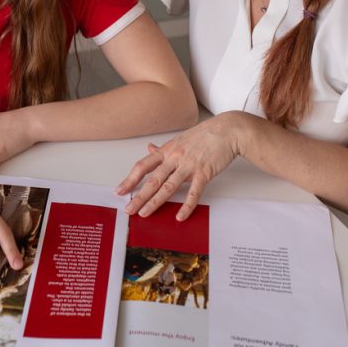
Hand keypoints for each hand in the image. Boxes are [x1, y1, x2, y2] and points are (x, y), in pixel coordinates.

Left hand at [116, 113, 245, 220]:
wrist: (228, 130)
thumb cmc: (204, 135)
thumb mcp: (180, 140)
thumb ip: (164, 148)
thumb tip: (149, 148)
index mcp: (167, 150)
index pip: (143, 166)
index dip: (130, 179)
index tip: (120, 191)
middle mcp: (175, 158)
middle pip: (153, 179)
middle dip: (139, 196)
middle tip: (129, 209)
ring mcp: (189, 165)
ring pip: (169, 186)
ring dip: (155, 202)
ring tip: (145, 213)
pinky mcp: (204, 172)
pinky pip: (194, 192)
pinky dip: (186, 205)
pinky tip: (179, 216)